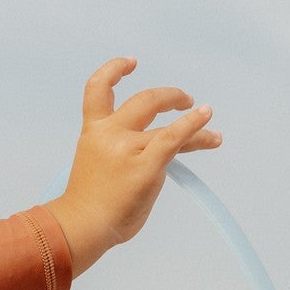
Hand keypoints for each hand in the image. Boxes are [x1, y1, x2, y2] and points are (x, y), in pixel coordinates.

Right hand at [43, 57, 222, 277]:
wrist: (81, 226)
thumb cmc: (87, 207)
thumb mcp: (94, 166)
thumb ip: (117, 153)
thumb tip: (151, 161)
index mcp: (93, 132)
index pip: (97, 89)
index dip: (114, 70)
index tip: (131, 63)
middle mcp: (111, 134)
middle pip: (144, 101)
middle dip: (167, 97)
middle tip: (184, 100)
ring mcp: (129, 148)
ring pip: (167, 126)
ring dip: (191, 120)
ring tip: (206, 118)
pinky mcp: (147, 166)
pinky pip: (175, 139)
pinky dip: (194, 127)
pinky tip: (208, 121)